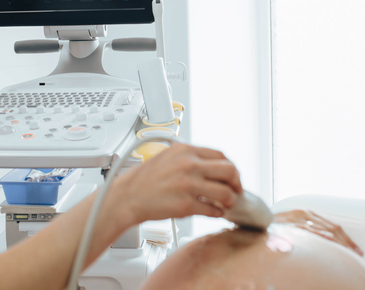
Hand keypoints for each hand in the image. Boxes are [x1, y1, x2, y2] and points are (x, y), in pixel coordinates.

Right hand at [114, 144, 242, 224]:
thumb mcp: (168, 157)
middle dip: (236, 183)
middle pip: (229, 171)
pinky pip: (212, 210)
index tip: (232, 176)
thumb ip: (189, 157)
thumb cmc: (145, 179)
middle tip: (236, 190)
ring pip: (225, 193)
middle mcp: (189, 165)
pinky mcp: (186, 206)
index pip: (221, 156)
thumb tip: (212, 166)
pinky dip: (217, 213)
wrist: (127, 196)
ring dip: (229, 201)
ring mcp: (188, 186)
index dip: (231, 167)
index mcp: (186, 150)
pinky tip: (213, 212)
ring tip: (225, 204)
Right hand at [274, 209, 362, 255]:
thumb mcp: (295, 227)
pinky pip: (308, 229)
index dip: (347, 239)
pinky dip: (320, 234)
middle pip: (332, 228)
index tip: (357, 250)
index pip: (333, 226)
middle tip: (358, 254)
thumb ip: (308, 230)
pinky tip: (329, 239)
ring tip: (350, 251)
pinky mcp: (291, 223)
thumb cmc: (276, 228)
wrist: (256, 222)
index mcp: (309, 214)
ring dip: (339, 241)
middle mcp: (305, 213)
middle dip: (347, 242)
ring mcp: (299, 218)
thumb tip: (327, 242)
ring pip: (324, 229)